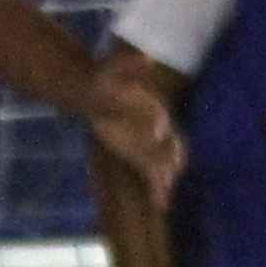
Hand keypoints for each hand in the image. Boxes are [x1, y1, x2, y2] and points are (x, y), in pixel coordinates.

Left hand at [82, 52, 184, 211]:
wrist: (96, 94)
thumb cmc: (106, 79)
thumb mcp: (113, 68)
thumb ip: (130, 64)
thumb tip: (147, 59)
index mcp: (152, 109)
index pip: (158, 120)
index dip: (159, 126)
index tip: (157, 134)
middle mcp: (156, 130)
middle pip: (167, 148)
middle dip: (169, 161)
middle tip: (169, 176)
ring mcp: (150, 147)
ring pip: (164, 167)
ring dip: (165, 182)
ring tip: (166, 200)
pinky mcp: (140, 158)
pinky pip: (152, 177)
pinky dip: (158, 191)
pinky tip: (162, 207)